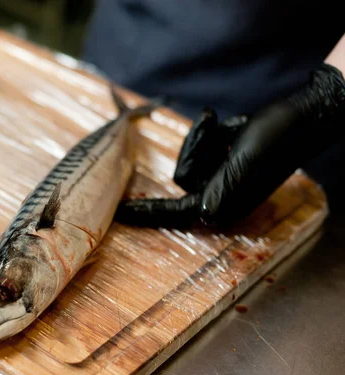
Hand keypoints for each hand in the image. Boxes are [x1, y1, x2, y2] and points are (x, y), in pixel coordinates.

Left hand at [116, 62, 344, 227]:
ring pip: (189, 159)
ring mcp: (220, 177)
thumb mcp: (240, 171)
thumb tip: (198, 214)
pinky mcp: (223, 160)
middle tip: (218, 133)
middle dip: (197, 151)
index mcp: (222, 206)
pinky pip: (201, 146)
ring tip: (230, 131)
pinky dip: (212, 133)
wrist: (300, 115)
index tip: (119, 213)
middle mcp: (218, 195)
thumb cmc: (272, 143)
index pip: (175, 212)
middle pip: (182, 176)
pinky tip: (233, 127)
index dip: (146, 213)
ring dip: (206, 140)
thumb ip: (215, 195)